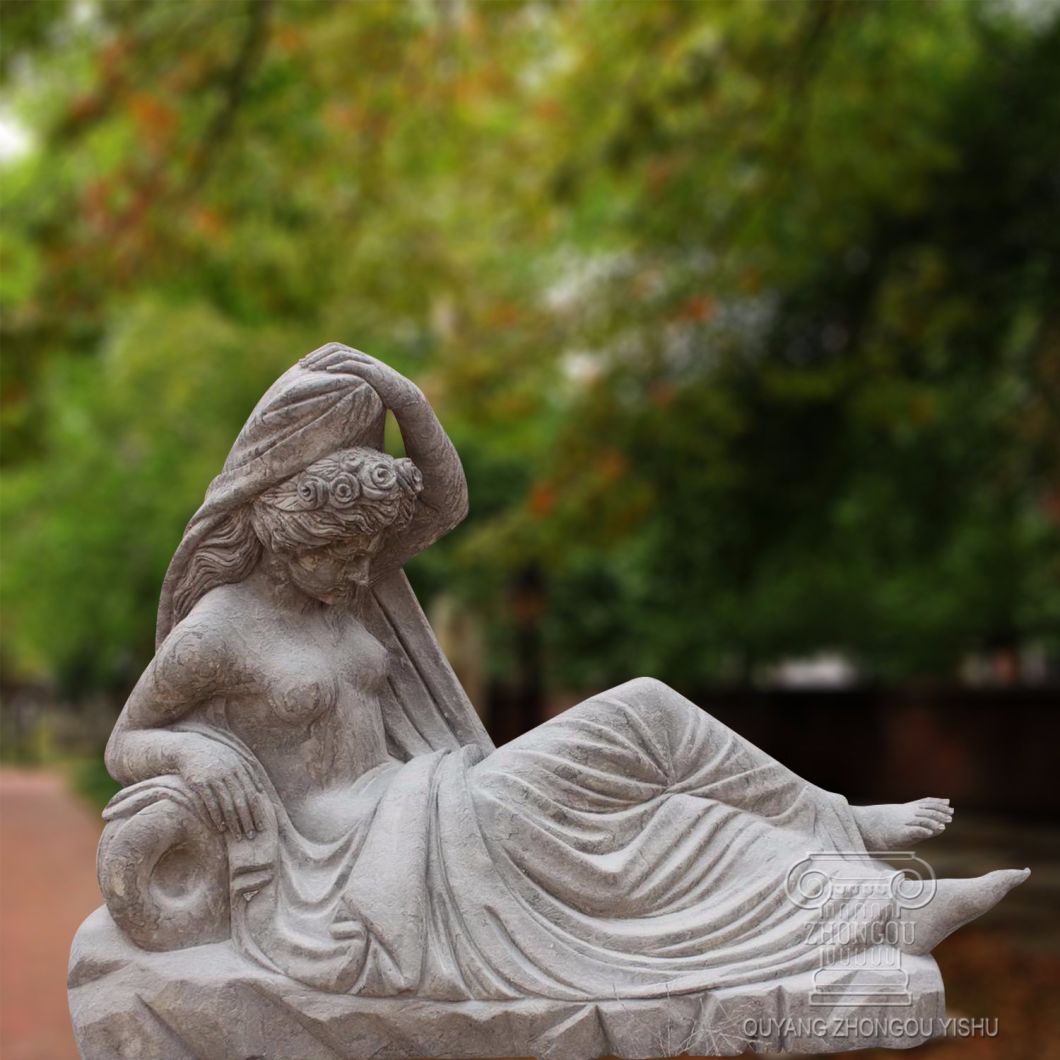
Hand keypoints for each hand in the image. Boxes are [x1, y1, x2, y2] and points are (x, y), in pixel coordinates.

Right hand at [176, 738, 265, 839]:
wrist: (190, 748)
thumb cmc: (215, 756)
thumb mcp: (234, 760)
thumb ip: (248, 773)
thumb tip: (261, 790)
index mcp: (240, 768)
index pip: (252, 793)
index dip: (258, 810)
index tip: (261, 825)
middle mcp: (229, 772)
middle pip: (241, 800)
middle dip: (247, 820)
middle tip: (251, 835)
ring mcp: (214, 778)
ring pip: (227, 804)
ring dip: (233, 822)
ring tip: (237, 836)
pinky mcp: (200, 783)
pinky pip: (210, 803)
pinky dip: (216, 817)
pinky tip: (220, 828)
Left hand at [303, 346, 422, 411]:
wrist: (404, 396)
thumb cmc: (383, 395)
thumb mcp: (362, 387)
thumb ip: (348, 384)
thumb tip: (329, 393)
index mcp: (358, 358)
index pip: (333, 348)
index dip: (317, 353)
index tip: (303, 363)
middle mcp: (362, 357)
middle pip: (335, 348)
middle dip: (317, 356)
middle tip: (303, 366)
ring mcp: (368, 363)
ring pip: (342, 354)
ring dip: (324, 360)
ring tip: (311, 369)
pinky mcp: (374, 372)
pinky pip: (354, 364)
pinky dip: (340, 366)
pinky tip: (328, 372)